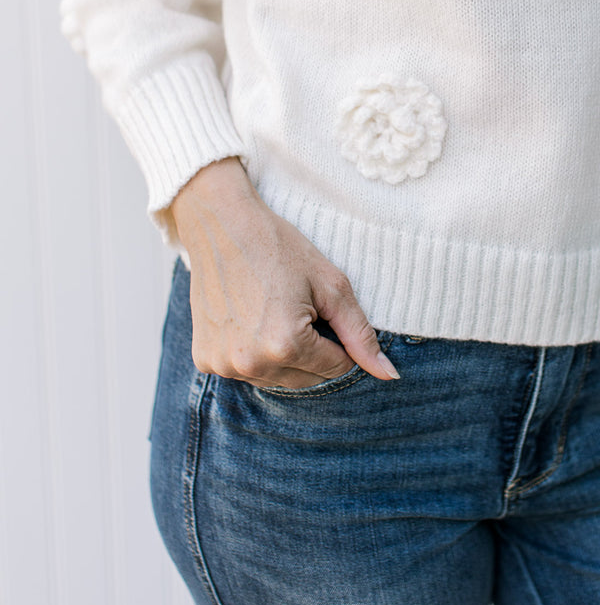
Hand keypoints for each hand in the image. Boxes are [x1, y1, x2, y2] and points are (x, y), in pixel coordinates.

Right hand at [169, 157, 399, 389]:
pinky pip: (247, 371)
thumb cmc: (280, 248)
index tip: (320, 306)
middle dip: (313, 348)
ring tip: (271, 310)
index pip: (337, 367)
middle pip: (308, 378)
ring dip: (284, 353)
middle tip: (295, 304)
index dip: (337, 337)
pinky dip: (255, 352)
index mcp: (287, 346)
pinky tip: (248, 318)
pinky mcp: (205, 360)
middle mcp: (252, 364)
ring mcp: (224, 365)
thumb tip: (389, 375)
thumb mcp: (331, 285)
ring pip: (278, 378)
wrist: (222, 225)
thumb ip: (361, 334)